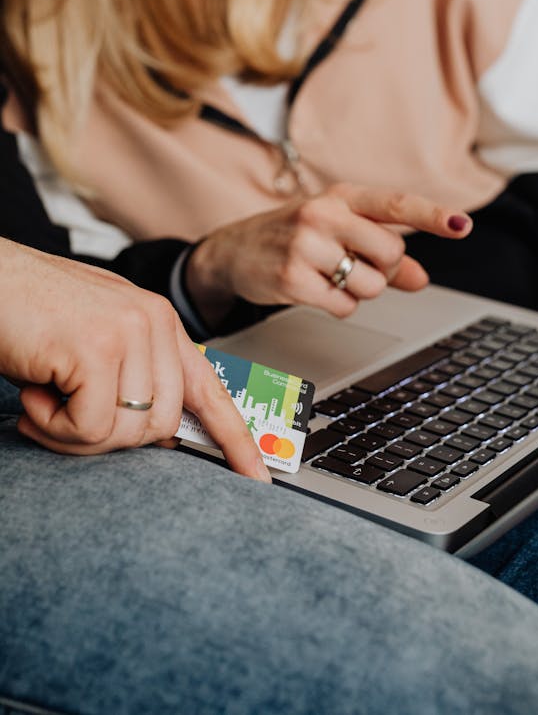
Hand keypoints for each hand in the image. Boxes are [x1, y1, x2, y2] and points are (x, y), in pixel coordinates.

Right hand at [0, 241, 269, 479]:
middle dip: (110, 437)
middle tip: (64, 413)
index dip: (236, 438)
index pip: (211, 388)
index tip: (256, 476)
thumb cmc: (30, 313)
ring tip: (45, 396)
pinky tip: (35, 390)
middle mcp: (154, 322)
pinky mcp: (97, 349)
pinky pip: (90, 428)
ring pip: (127, 431)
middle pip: (163, 425)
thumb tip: (159, 433)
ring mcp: (129, 333)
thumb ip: (133, 376)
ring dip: (74, 432)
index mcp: (160, 322)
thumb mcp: (97, 340)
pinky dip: (52, 425)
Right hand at [186, 182, 471, 326]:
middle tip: (357, 265)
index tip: (463, 226)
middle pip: (391, 252)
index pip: (396, 204)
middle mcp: (324, 214)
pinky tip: (316, 290)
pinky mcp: (292, 278)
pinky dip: (339, 305)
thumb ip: (384, 255)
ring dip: (360, 290)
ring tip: (330, 276)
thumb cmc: (293, 236)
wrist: (232, 251)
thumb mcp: (338, 232)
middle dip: (384, 268)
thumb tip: (422, 279)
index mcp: (340, 196)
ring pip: (371, 284)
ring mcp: (306, 246)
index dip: (432, 216)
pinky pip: (345, 305)